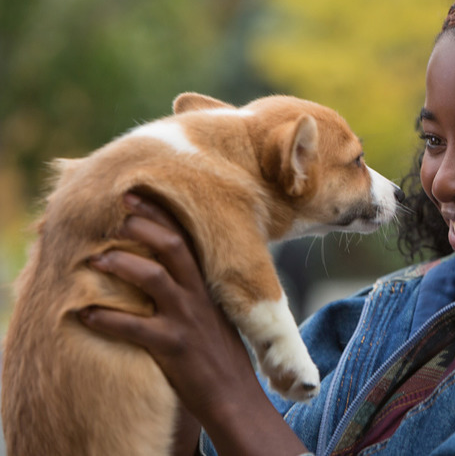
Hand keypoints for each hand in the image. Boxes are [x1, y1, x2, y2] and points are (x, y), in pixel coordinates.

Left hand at [80, 194, 307, 454]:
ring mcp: (185, 320)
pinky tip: (85, 313)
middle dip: (144, 226)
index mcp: (206, 286)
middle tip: (118, 213)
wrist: (233, 394)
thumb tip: (166, 270)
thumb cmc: (219, 353)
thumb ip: (194, 290)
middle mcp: (197, 296)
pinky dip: (106, 319)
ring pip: (153, 278)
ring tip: (95, 260)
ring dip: (121, 264)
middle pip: (172, 247)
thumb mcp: (214, 313)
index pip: (187, 239)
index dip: (161, 214)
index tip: (136, 195)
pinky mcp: (171, 347)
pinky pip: (133, 328)